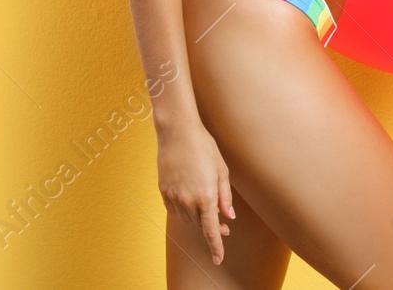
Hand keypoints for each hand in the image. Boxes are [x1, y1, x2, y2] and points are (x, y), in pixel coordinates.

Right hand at [158, 125, 236, 264]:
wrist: (178, 132)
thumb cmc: (204, 147)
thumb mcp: (221, 170)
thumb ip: (225, 197)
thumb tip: (229, 216)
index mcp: (206, 196)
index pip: (211, 230)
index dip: (216, 246)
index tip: (218, 259)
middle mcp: (188, 200)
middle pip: (199, 224)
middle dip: (211, 226)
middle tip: (223, 222)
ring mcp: (173, 197)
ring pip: (187, 218)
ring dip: (197, 216)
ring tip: (205, 201)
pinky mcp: (163, 191)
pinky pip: (174, 209)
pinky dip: (184, 209)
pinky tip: (189, 198)